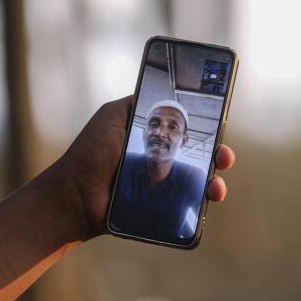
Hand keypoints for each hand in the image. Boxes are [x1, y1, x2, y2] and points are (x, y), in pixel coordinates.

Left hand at [59, 96, 235, 238]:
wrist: (75, 193)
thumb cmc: (91, 152)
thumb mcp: (113, 116)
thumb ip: (135, 103)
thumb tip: (161, 91)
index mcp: (152, 137)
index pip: (186, 130)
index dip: (205, 128)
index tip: (218, 125)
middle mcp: (160, 159)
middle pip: (199, 156)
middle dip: (218, 154)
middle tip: (224, 156)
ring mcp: (161, 185)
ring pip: (197, 183)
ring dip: (214, 182)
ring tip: (216, 185)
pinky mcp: (159, 208)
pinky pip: (185, 207)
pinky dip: (200, 204)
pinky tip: (207, 199)